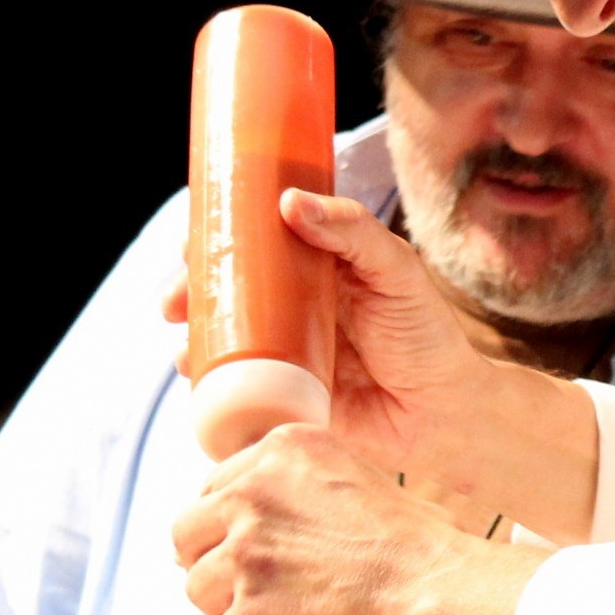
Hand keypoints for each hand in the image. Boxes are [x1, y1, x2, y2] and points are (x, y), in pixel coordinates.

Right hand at [163, 189, 487, 474]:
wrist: (441, 412)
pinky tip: (196, 371)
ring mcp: (283, 349)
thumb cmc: (426, 334)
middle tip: (173, 298)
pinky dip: (206, 376)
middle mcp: (295, 303)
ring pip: (223, 332)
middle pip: (230, 285)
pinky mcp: (279, 393)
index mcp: (320, 264)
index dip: (223, 234)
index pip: (262, 238)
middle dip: (191, 287)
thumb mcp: (397, 270)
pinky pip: (232, 382)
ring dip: (192, 331)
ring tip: (184, 338)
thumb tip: (289, 201)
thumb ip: (353, 232)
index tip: (194, 237)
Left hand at [172, 425, 543, 614]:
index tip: (256, 546)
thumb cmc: (417, 543)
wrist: (434, 591)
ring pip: (198, 589)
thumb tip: (280, 515)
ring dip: (235, 611)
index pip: (218, 486)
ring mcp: (244, 552)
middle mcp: (254, 492)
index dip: (233, 524)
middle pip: (188, 533)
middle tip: (255, 585)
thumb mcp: (360, 476)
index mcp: (284, 449)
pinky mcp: (245, 613)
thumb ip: (305, 484)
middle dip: (214, 563)